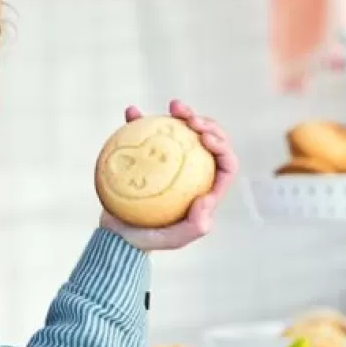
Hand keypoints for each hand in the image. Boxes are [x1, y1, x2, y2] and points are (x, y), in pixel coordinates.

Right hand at [99, 99, 237, 251]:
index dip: (222, 144)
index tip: (203, 136)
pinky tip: (131, 111)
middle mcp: (193, 171)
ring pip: (184, 131)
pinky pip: (147, 132)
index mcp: (207, 187)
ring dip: (182, 114)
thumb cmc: (150, 239)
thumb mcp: (174, 239)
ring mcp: (171, 161)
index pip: (225, 162)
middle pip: (209, 140)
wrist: (119, 235)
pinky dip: (139, 119)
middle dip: (206, 123)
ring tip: (173, 106)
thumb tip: (208, 198)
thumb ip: (195, 225)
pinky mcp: (148, 155)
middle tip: (189, 118)